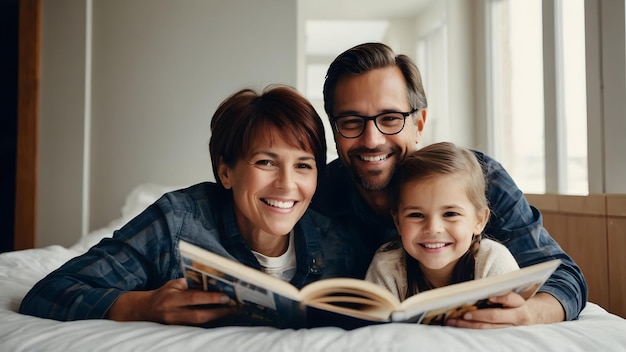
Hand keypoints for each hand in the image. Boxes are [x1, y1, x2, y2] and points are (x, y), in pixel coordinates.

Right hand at [106, 278, 235, 324]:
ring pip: (198, 324)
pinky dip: (208, 323)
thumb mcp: (173, 284)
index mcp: (170, 298)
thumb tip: (211, 283)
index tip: (226, 297)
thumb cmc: (162, 293)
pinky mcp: (176, 330)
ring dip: (215, 318)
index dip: (210, 298)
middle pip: (198, 315)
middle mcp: (172, 313)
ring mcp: (173, 324)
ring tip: (230, 312)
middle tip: (232, 307)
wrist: (143, 310)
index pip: (193, 298)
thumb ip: (189, 284)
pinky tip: (219, 318)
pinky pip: (194, 327)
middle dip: (217, 312)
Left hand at [445, 292, 564, 328]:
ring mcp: (511, 328)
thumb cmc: (520, 300)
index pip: (511, 299)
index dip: (501, 298)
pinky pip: (485, 332)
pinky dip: (471, 329)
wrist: (536, 316)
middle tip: (462, 314)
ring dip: (468, 325)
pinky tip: (459, 326)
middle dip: (478, 315)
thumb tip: (480, 288)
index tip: (489, 297)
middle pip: (495, 316)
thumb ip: (502, 291)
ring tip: (453, 321)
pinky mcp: (504, 335)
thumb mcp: (516, 293)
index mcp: (520, 302)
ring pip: (488, 328)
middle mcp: (517, 316)